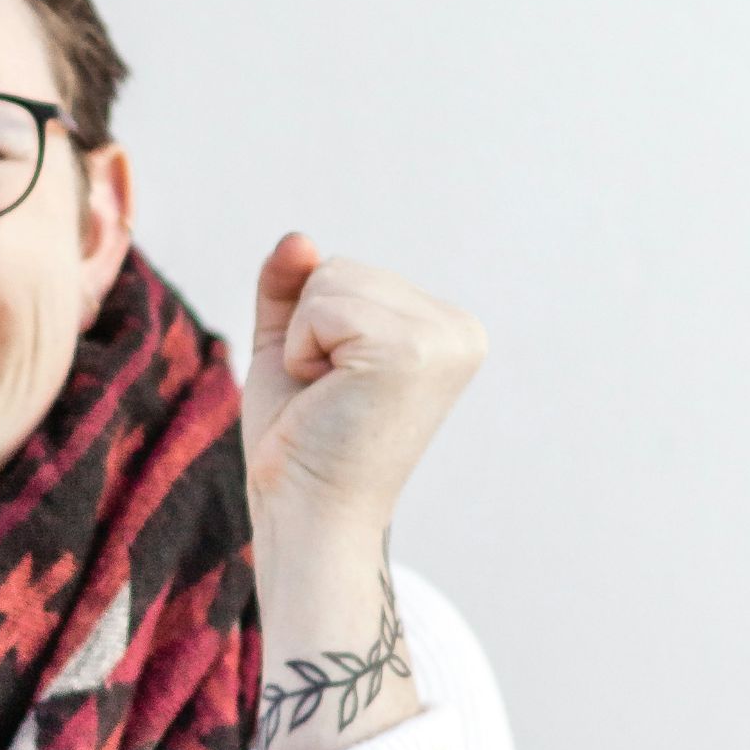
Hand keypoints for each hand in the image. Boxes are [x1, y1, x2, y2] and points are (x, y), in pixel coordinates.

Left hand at [242, 233, 487, 526]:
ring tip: (329, 396)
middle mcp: (459, 329)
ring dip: (303, 342)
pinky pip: (320, 307)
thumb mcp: (290, 346)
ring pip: (327, 279)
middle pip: (338, 267)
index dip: (312, 327)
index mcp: (446, 327)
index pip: (346, 271)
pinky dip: (301, 352)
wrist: (305, 511)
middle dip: (307, 330)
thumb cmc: (300, 439)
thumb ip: (291, 288)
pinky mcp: (411, 351)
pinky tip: (326, 395)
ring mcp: (442, 339)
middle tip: (328, 395)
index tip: (335, 387)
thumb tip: (297, 238)